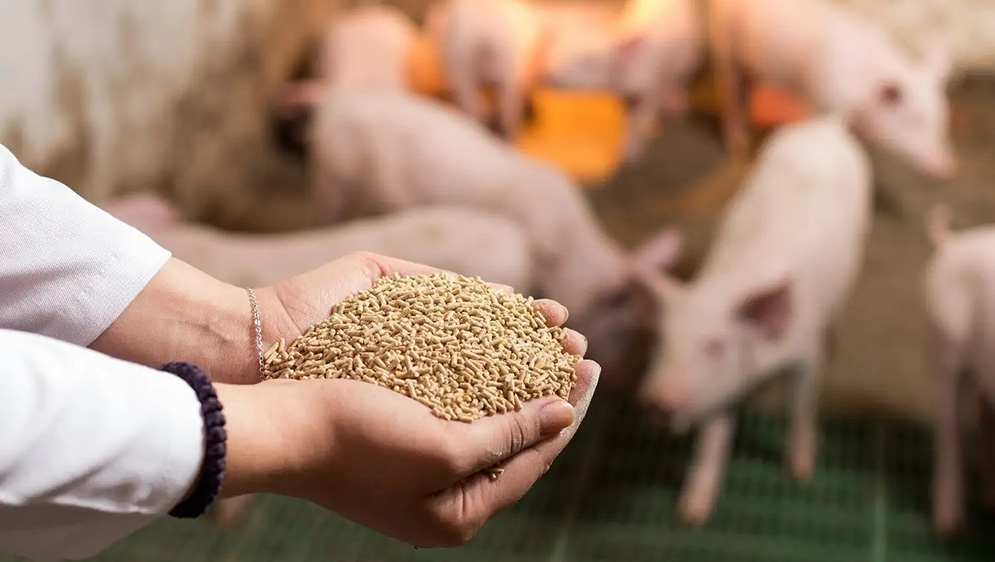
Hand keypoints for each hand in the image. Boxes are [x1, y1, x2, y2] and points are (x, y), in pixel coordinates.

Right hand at [217, 287, 600, 546]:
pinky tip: (496, 346)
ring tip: (546, 337)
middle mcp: (445, 494)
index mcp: (460, 513)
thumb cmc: (356, 441)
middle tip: (576, 347)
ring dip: (520, 376)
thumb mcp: (443, 450)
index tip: (590, 366)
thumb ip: (508, 436)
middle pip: (517, 437)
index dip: (568, 409)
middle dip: (548, 388)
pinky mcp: (402, 436)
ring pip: (489, 416)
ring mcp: (422, 466)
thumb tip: (563, 416)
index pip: (535, 458)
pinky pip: (456, 405)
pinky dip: (481, 376)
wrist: (278, 426)